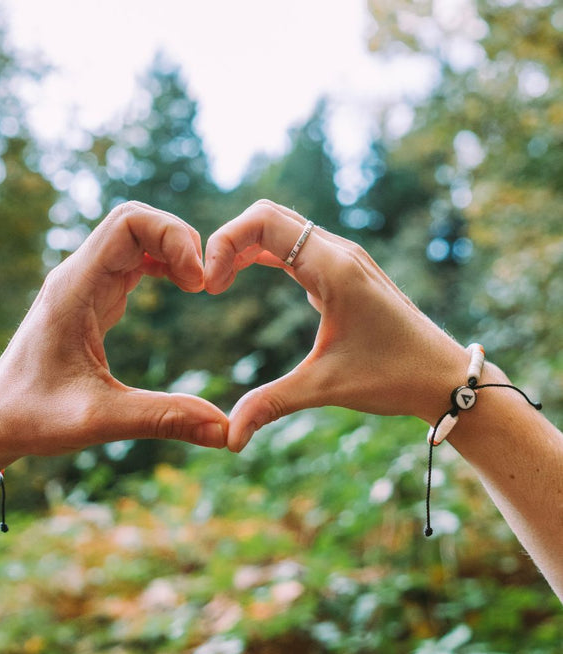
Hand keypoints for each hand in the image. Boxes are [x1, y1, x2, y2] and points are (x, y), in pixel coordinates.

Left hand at [0, 202, 227, 469]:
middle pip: (135, 221)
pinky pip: (131, 260)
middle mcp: (78, 276)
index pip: (128, 223)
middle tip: (205, 283)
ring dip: (171, 250)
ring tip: (198, 286)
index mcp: (74, 289)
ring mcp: (83, 284)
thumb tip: (226, 432)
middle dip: (178, 239)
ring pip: (134, 237)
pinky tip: (182, 288)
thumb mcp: (99, 420)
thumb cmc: (34, 416)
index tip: (199, 283)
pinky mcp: (91, 298)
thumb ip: (162, 419)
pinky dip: (162, 264)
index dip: (172, 237)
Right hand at [204, 200, 469, 451]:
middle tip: (210, 285)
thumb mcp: (325, 388)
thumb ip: (271, 404)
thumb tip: (228, 437)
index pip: (263, 221)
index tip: (210, 287)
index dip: (224, 243)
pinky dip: (264, 254)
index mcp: (333, 267)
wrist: (444, 377)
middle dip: (229, 241)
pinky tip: (248, 278)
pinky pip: (296, 245)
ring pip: (282, 227)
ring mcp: (344, 259)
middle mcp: (338, 252)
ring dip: (246, 247)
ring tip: (221, 283)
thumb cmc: (393, 377)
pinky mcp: (345, 272)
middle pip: (268, 215)